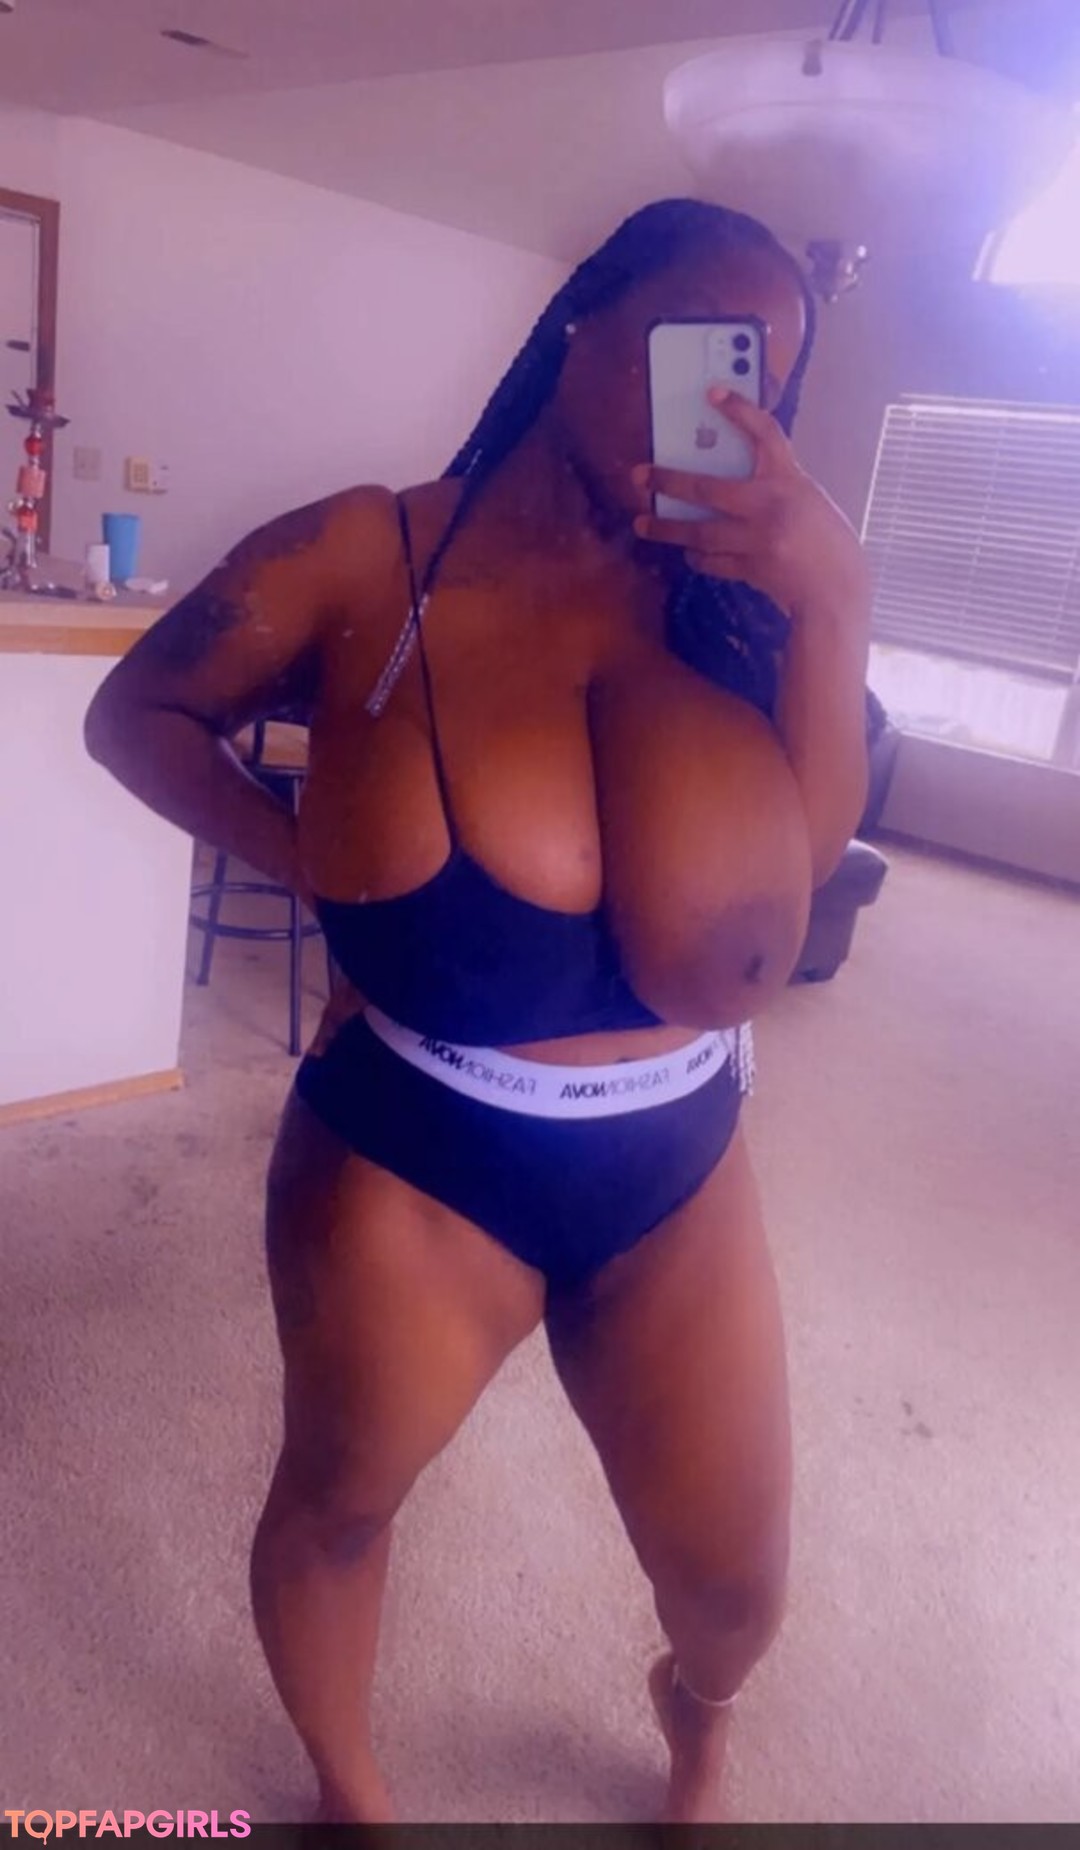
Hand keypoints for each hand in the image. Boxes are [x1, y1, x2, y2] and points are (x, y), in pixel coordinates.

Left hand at [633, 390, 870, 622]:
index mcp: (790, 481)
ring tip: (643, 523)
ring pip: (699, 531)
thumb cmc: (828, 543)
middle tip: (640, 475)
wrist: (837, 591)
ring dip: (667, 528)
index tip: (714, 394)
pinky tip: (689, 552)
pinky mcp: (749, 569)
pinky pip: (711, 561)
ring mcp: (756, 540)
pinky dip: (697, 556)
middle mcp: (769, 506)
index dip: (740, 411)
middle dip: (669, 481)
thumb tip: (730, 481)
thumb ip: (775, 487)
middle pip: (707, 489)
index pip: (765, 434)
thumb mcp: (807, 500)